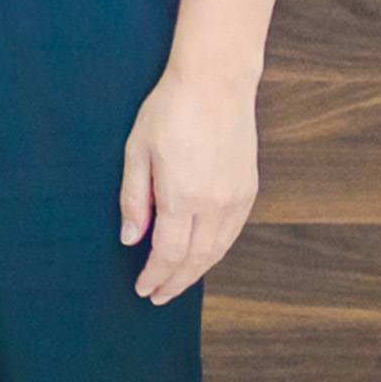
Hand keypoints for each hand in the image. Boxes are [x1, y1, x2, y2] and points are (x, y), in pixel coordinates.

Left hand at [121, 62, 262, 299]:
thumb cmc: (169, 112)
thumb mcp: (137, 151)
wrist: (216, 84)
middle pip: (196, 259)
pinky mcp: (249, 190)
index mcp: (183, 196)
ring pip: (218, 250)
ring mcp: (237, 198)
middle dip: (175, 282)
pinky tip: (201, 256)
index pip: (169, 252)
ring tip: (176, 284)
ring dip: (196, 272)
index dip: (155, 275)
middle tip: (157, 296)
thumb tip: (131, 238)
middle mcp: (215, 204)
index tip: (142, 289)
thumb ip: (134, 199)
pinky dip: (215, 252)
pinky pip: (232, 233)